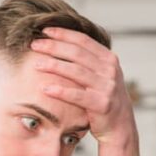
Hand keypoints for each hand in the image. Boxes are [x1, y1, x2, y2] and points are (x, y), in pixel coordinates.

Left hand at [30, 27, 136, 147]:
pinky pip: (77, 96)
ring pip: (76, 71)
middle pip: (77, 53)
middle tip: (34, 45)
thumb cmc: (103, 97)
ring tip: (36, 64)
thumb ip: (88, 60)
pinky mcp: (102, 104)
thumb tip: (60, 42)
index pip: (83, 40)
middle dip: (54, 46)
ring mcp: (107, 87)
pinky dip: (61, 91)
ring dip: (54, 66)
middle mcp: (109, 70)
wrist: (120, 125)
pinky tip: (45, 89)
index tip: (45, 31)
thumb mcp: (101, 74)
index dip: (63, 34)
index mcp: (108, 59)